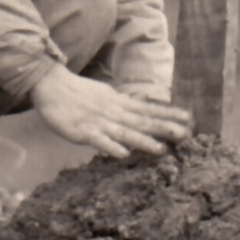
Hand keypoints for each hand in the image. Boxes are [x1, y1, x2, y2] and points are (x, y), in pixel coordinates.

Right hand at [29, 66, 193, 157]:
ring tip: (161, 150)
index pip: (148, 108)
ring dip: (143, 141)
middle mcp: (113, 111)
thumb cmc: (77, 92)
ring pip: (125, 132)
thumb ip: (122, 105)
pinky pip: (99, 140)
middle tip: (186, 134)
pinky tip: (123, 154)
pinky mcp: (82, 131)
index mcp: (119, 102)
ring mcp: (98, 121)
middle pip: (143, 120)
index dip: (168, 113)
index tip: (188, 117)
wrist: (51, 86)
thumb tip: (140, 110)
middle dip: (164, 128)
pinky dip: (111, 147)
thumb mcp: (105, 95)